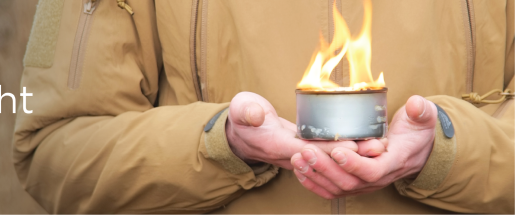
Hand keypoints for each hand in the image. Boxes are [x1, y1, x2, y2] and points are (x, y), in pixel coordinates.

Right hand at [226, 92, 387, 168]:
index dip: (331, 148)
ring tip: (378, 144)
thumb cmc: (241, 118)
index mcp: (276, 144)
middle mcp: (291, 153)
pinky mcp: (305, 147)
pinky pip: (327, 150)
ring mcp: (299, 153)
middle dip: (352, 153)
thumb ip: (247, 111)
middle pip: (326, 157)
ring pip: (330, 156)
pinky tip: (364, 141)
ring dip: (353, 152)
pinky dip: (345, 148)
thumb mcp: (240, 109)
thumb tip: (256, 115)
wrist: (240, 133)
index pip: (309, 150)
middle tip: (377, 145)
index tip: (354, 143)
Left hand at [291, 95, 436, 198]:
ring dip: (314, 175)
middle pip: (348, 182)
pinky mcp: (353, 183)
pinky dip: (313, 183)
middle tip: (306, 150)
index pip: (372, 171)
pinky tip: (299, 170)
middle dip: (325, 167)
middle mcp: (377, 179)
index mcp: (393, 163)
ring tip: (297, 158)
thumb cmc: (416, 133)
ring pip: (337, 188)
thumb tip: (415, 104)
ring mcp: (364, 184)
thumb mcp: (424, 119)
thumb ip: (421, 112)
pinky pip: (331, 190)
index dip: (353, 163)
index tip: (337, 150)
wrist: (416, 150)